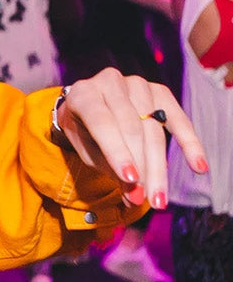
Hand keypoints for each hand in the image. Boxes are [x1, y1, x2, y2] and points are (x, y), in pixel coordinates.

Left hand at [57, 68, 207, 208]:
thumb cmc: (85, 132)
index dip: (117, 152)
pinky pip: (178, 119)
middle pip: (132, 128)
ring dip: (159, 167)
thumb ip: (108, 168)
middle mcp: (110, 82)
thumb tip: (134, 197)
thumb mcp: (86, 149)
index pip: (102, 122)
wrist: (88, 107)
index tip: (131, 180)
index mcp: (83, 94)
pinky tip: (198, 167)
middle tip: (148, 200)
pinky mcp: (160, 91)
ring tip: (159, 197)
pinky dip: (189, 144)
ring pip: (154, 129)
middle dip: (142, 167)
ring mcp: (137, 84)